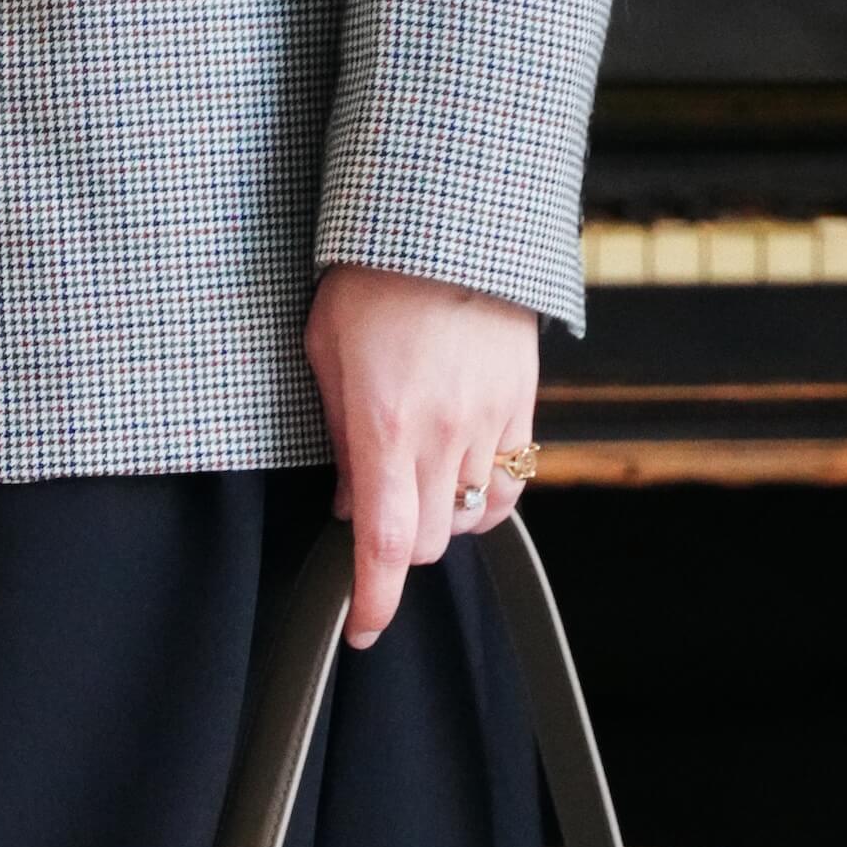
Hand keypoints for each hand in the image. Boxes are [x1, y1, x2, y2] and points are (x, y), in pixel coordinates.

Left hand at [303, 265, 539, 649]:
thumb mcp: (325, 354)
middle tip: (378, 520)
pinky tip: (464, 476)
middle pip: (429, 544)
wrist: (446, 218)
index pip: (384, 546)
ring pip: (473, 518)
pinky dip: (486, 496)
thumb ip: (337, 435)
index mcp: (386, 428)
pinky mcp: (521, 404)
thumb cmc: (372, 278)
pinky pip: (512, 480)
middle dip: (400, 551)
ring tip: (420, 488)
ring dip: (443, 520)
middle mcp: (443, 435)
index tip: (363, 628)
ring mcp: (489, 422)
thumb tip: (347, 502)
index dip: (373, 601)